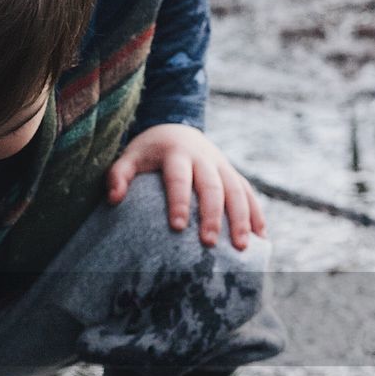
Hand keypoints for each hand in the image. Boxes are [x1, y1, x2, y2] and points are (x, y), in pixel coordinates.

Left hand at [106, 124, 266, 250]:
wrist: (176, 128)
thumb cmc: (148, 152)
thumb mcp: (129, 157)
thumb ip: (118, 175)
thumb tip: (113, 199)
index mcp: (176, 153)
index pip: (178, 178)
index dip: (179, 202)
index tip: (178, 227)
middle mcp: (204, 158)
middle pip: (212, 187)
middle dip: (212, 215)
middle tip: (208, 243)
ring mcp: (222, 165)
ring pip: (237, 190)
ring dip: (242, 218)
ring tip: (242, 247)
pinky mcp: (232, 173)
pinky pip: (248, 192)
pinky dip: (256, 213)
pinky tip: (261, 237)